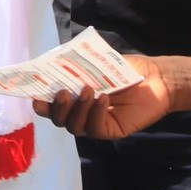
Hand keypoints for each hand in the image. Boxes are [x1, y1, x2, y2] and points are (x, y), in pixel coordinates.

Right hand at [35, 57, 171, 138]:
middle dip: (56, 108)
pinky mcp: (110, 131)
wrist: (157, 79)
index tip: (33, 95)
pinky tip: (104, 99)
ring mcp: (94, 123)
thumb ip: (79, 63)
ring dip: (77, 109)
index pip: (51, 103)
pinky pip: (95, 127)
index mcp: (74, 96)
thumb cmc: (127, 69)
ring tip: (88, 91)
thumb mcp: (99, 62)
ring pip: (74, 126)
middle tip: (63, 93)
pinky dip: (96, 113)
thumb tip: (57, 58)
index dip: (40, 101)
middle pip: (58, 119)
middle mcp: (80, 112)